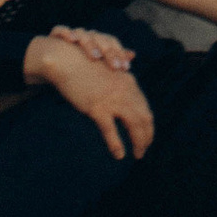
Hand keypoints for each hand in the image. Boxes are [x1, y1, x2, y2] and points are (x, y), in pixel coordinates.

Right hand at [29, 32, 154, 158]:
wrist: (68, 61)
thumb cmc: (86, 67)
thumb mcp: (108, 72)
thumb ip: (121, 81)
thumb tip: (132, 69)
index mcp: (129, 82)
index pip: (145, 107)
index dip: (148, 124)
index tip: (146, 136)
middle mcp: (125, 90)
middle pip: (144, 117)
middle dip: (147, 136)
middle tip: (144, 149)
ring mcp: (112, 99)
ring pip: (133, 124)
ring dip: (139, 142)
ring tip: (138, 154)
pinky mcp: (97, 108)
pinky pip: (111, 130)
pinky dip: (117, 144)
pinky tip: (119, 155)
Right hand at [55, 27, 136, 73]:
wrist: (51, 60)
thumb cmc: (77, 64)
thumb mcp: (96, 64)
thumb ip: (112, 58)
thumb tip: (132, 54)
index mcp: (97, 41)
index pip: (111, 43)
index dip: (119, 54)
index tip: (125, 69)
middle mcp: (86, 35)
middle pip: (99, 38)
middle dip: (108, 52)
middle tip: (114, 67)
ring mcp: (72, 34)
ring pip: (82, 33)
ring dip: (89, 43)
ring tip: (95, 56)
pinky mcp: (55, 36)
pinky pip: (59, 30)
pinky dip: (65, 33)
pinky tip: (71, 40)